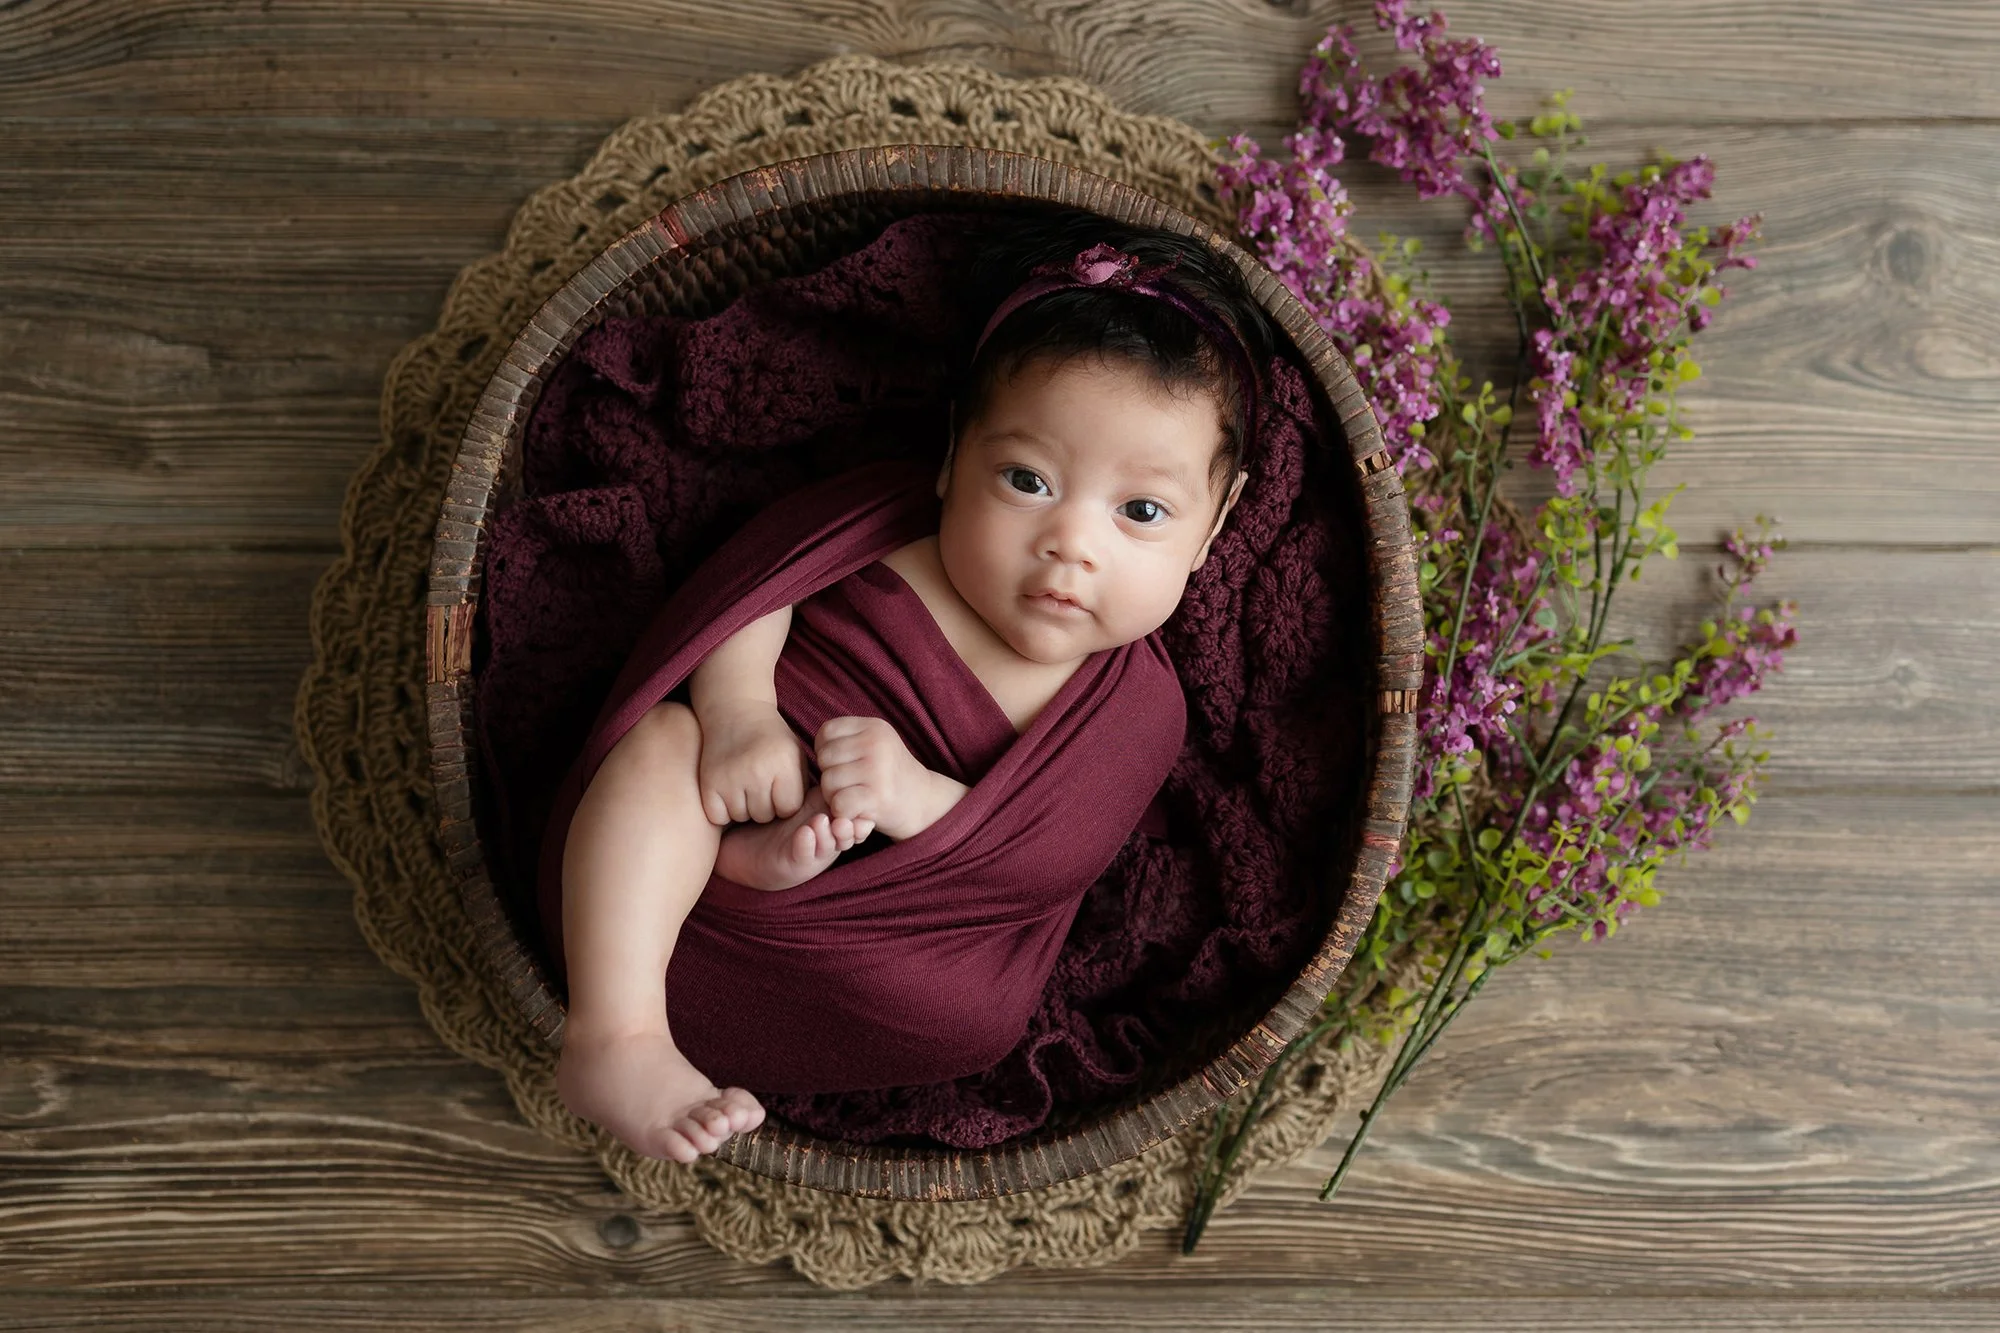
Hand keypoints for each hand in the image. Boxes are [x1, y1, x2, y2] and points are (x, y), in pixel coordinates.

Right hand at [694, 698, 808, 825]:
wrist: (734, 711)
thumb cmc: (771, 739)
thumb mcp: (796, 755)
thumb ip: (803, 786)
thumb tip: (808, 821)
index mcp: (783, 764)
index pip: (789, 809)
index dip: (786, 801)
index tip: (780, 786)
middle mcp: (757, 772)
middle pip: (765, 816)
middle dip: (765, 805)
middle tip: (759, 781)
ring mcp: (730, 778)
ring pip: (742, 817)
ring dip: (743, 807)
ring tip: (744, 783)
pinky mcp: (708, 783)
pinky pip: (719, 816)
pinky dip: (723, 809)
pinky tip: (728, 789)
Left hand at [812, 715, 934, 841]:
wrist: (925, 802)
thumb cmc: (890, 775)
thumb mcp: (875, 745)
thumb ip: (848, 740)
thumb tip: (816, 747)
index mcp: (874, 727)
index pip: (826, 732)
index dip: (826, 751)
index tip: (843, 764)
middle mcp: (876, 743)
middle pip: (824, 758)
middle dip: (829, 776)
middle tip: (850, 785)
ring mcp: (878, 769)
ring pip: (828, 782)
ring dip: (834, 797)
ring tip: (854, 797)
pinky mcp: (878, 796)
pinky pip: (839, 804)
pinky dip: (843, 813)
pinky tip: (857, 811)